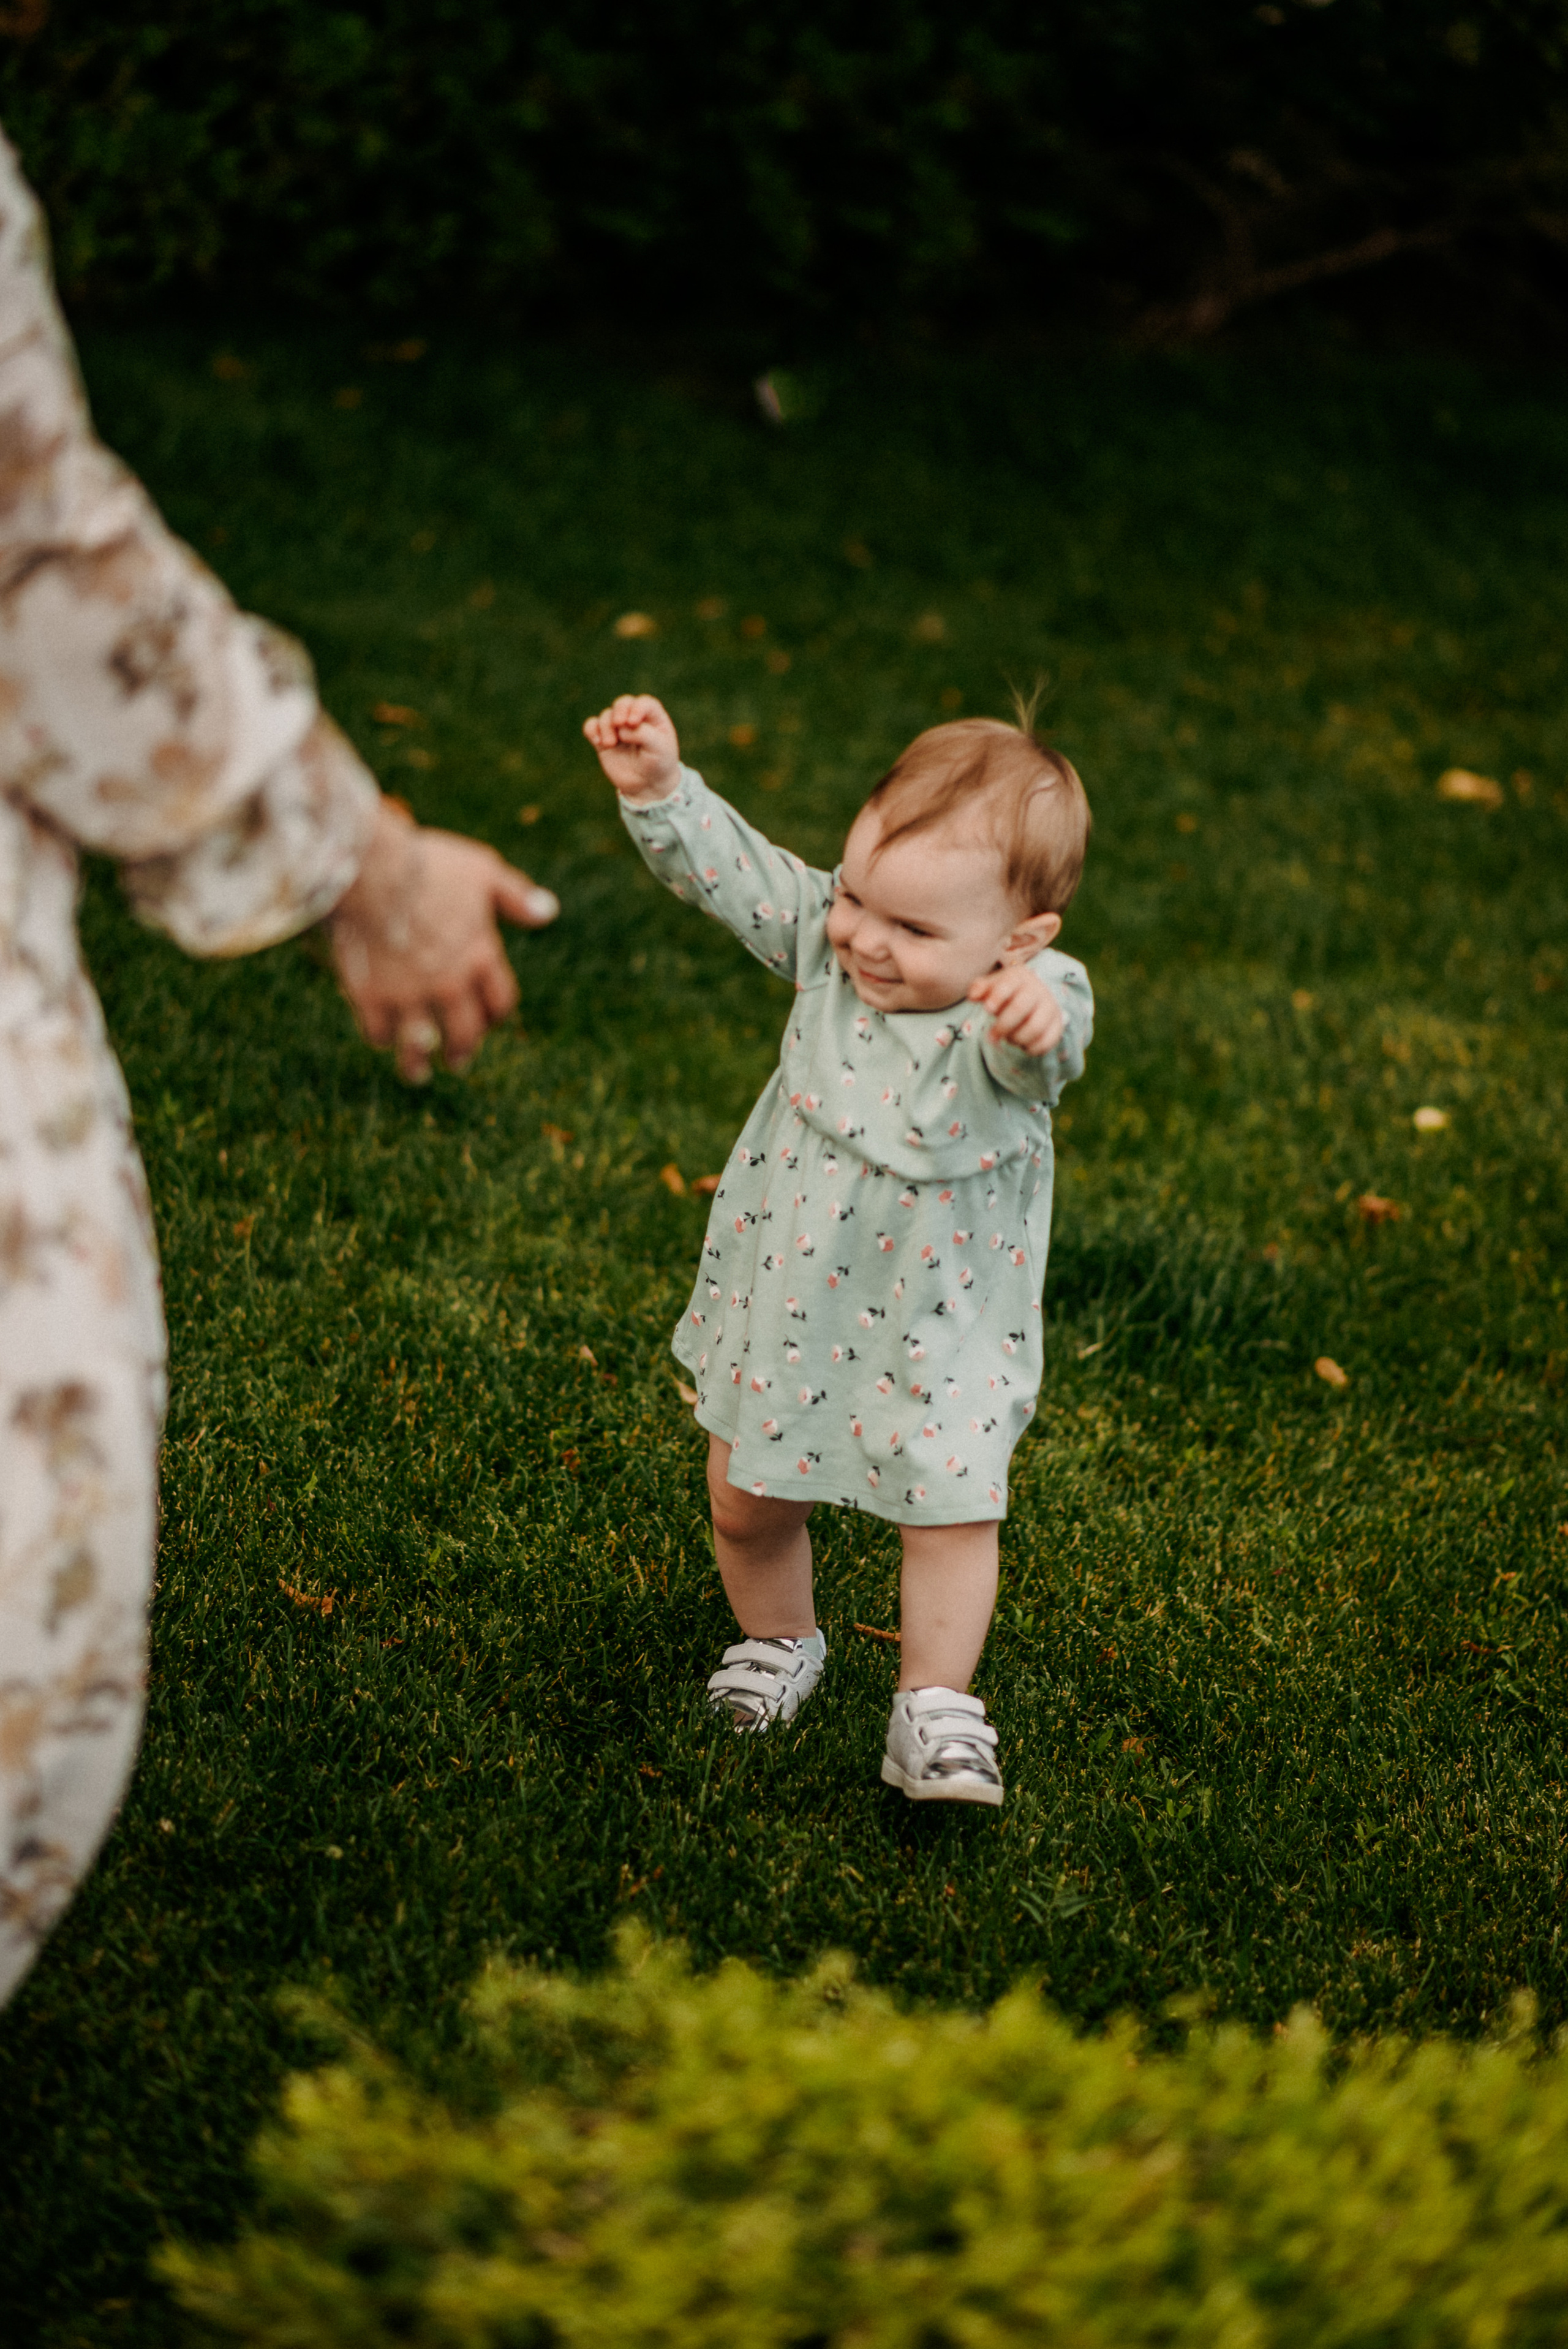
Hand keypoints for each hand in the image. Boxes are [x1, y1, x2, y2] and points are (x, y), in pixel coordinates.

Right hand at [329, 799, 558, 1081]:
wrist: (372, 870)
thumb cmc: (428, 864)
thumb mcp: (481, 871)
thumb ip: (515, 896)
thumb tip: (549, 912)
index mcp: (481, 957)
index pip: (499, 1001)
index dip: (495, 1014)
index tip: (488, 1020)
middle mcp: (451, 984)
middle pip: (465, 1032)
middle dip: (463, 1049)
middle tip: (459, 1060)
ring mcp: (410, 995)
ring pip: (420, 1044)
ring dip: (420, 1063)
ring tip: (418, 1073)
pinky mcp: (371, 997)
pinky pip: (379, 1032)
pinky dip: (382, 1037)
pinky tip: (381, 1037)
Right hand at [583, 693, 680, 801]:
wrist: (647, 785)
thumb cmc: (658, 764)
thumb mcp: (659, 749)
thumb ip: (643, 734)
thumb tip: (621, 729)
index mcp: (653, 717)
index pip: (644, 703)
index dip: (637, 708)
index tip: (633, 722)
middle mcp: (634, 719)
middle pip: (623, 703)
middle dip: (619, 711)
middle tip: (619, 724)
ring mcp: (618, 728)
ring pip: (606, 715)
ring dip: (606, 726)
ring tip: (611, 744)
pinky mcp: (603, 740)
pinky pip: (591, 726)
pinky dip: (591, 729)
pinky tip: (597, 740)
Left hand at [968, 964, 1064, 1055]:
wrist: (1033, 998)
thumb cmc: (1006, 993)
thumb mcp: (991, 987)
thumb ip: (979, 989)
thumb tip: (973, 996)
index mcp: (1020, 977)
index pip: (1009, 984)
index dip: (997, 997)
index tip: (987, 1009)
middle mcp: (1038, 990)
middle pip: (1020, 1007)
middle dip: (1002, 1025)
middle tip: (990, 1037)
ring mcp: (1050, 1008)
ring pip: (1035, 1027)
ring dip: (1016, 1038)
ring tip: (1008, 1039)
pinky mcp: (1057, 1025)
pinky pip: (1045, 1042)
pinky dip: (1030, 1048)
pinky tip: (1021, 1045)